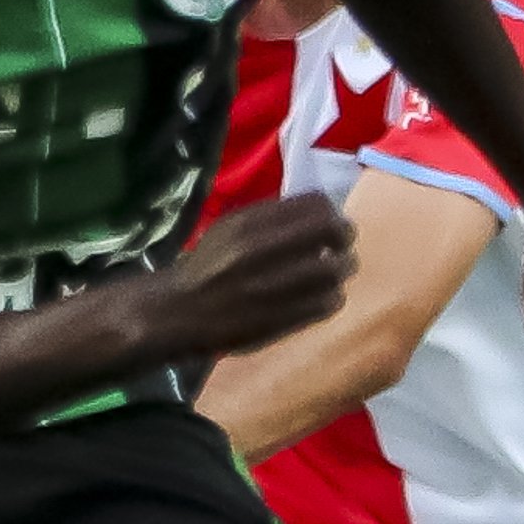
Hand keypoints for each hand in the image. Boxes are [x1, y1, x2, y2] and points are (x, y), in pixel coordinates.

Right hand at [143, 193, 357, 362]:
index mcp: (249, 223)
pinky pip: (327, 303)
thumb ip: (272, 217)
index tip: (330, 222)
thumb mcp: (230, 228)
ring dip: (341, 269)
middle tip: (341, 247)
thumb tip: (321, 211)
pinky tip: (323, 296)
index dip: (331, 212)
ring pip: (334, 270)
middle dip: (344, 239)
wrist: (179, 311)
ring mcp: (271, 286)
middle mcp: (261, 250)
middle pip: (331, 232)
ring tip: (334, 272)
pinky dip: (333, 296)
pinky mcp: (279, 318)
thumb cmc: (208, 265)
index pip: (315, 205)